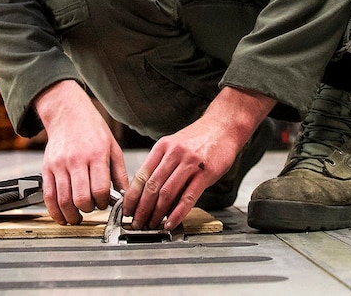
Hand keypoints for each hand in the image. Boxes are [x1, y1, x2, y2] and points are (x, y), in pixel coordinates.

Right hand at [34, 80, 129, 224]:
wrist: (68, 114)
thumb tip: (125, 195)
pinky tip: (62, 216)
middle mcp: (76, 160)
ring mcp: (59, 165)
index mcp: (96, 155)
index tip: (105, 203)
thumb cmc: (93, 130)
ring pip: (63, 200)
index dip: (104, 202)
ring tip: (78, 217)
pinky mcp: (47, 168)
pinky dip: (54, 211)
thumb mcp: (113, 147)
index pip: (100, 189)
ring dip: (72, 215)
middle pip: (81, 198)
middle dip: (88, 210)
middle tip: (92, 208)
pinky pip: (48, 196)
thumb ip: (120, 172)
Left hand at [124, 86, 273, 230]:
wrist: (223, 126)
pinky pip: (188, 197)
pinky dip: (177, 213)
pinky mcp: (205, 173)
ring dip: (157, 213)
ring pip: (167, 193)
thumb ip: (161, 163)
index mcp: (162, 147)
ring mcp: (190, 163)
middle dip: (141, 209)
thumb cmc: (199, 137)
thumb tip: (147, 189)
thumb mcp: (174, 144)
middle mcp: (174, 153)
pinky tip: (171, 223)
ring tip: (152, 225)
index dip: (132, 196)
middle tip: (136, 222)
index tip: (127, 210)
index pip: (141, 175)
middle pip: (152, 186)